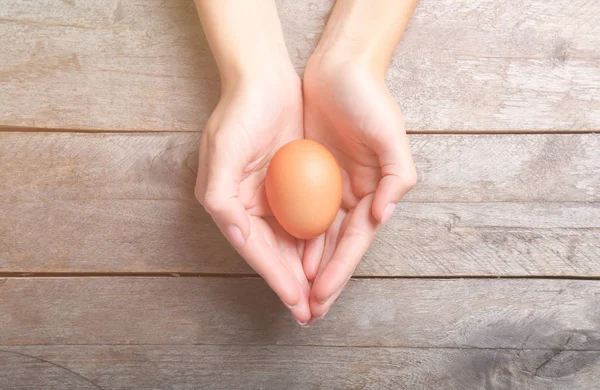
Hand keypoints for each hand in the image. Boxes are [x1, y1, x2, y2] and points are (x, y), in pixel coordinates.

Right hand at [195, 71, 311, 324]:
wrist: (265, 80)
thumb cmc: (240, 114)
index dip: (276, 279)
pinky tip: (328, 261)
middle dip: (294, 286)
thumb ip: (222, 199)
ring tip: (323, 298)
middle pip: (276, 256)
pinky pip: (307, 222)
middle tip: (313, 314)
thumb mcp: (222, 153)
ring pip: (293, 245)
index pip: (256, 251)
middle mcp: (251, 208)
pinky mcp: (295, 186)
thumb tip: (235, 236)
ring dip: (307, 272)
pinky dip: (316, 244)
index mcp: (231, 206)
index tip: (297, 303)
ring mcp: (274, 198)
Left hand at [302, 59, 416, 319]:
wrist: (338, 68)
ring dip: (306, 267)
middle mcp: (355, 196)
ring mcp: (331, 189)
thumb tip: (384, 215)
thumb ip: (398, 176)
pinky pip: (300, 214)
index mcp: (376, 192)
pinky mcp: (309, 177)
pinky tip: (284, 256)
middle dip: (323, 281)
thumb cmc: (367, 99)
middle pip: (336, 249)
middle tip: (306, 313)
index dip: (339, 271)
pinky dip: (294, 238)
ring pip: (317, 238)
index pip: (354, 242)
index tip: (320, 296)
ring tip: (294, 295)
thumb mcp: (390, 134)